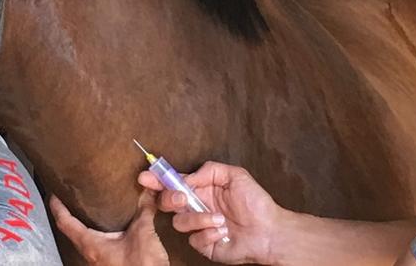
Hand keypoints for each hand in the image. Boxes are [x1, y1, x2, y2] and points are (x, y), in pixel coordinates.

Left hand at [49, 186, 168, 265]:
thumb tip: (147, 193)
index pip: (65, 223)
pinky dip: (100, 234)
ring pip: (86, 240)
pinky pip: (99, 247)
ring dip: (86, 225)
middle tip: (72, 198)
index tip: (54, 195)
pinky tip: (113, 229)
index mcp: (91, 245)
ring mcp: (99, 261)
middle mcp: (91, 255)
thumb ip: (144, 211)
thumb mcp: (143, 233)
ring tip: (91, 210)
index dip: (57, 207)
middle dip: (71, 215)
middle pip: (72, 232)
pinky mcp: (110, 264)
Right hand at [144, 161, 282, 264]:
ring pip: (179, 222)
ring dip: (198, 219)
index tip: (146, 176)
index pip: (174, 183)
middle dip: (170, 199)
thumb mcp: (235, 176)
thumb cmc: (256, 203)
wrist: (270, 231)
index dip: (158, 180)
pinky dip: (209, 234)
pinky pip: (194, 240)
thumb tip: (187, 177)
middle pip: (167, 203)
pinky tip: (223, 232)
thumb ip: (209, 171)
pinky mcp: (203, 245)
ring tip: (220, 219)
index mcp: (201, 190)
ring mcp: (198, 227)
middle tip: (183, 198)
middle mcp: (196, 207)